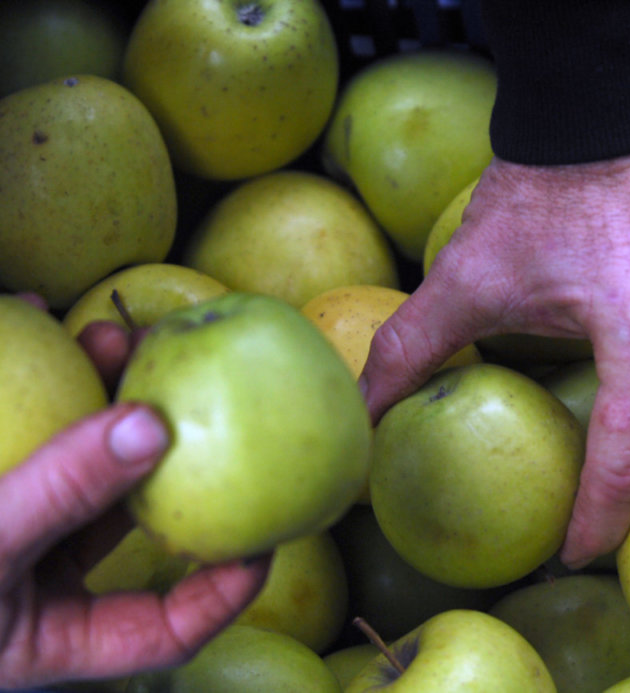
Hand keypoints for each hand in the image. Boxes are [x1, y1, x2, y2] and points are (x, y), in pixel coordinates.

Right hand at [0, 310, 269, 688]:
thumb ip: (61, 497)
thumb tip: (157, 427)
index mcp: (50, 644)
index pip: (165, 626)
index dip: (228, 585)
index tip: (275, 526)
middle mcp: (32, 593)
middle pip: (125, 522)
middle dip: (163, 449)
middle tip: (187, 383)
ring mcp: (0, 541)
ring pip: (69, 468)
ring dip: (94, 398)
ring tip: (112, 331)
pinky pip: (10, 439)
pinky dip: (20, 380)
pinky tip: (24, 313)